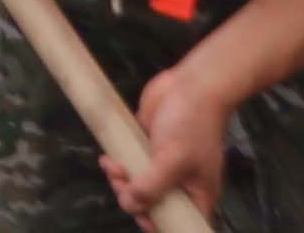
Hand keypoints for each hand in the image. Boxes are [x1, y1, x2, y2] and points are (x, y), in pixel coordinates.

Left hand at [122, 48, 248, 223]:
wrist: (191, 85)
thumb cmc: (190, 126)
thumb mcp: (173, 161)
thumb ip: (151, 186)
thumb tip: (129, 205)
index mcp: (197, 195)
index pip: (179, 224)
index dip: (158, 225)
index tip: (141, 215)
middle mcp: (180, 185)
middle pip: (152, 206)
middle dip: (132, 198)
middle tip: (122, 180)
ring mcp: (162, 166)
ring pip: (137, 186)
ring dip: (121, 181)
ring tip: (113, 165)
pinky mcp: (146, 148)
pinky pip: (130, 165)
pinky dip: (118, 165)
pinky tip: (107, 158)